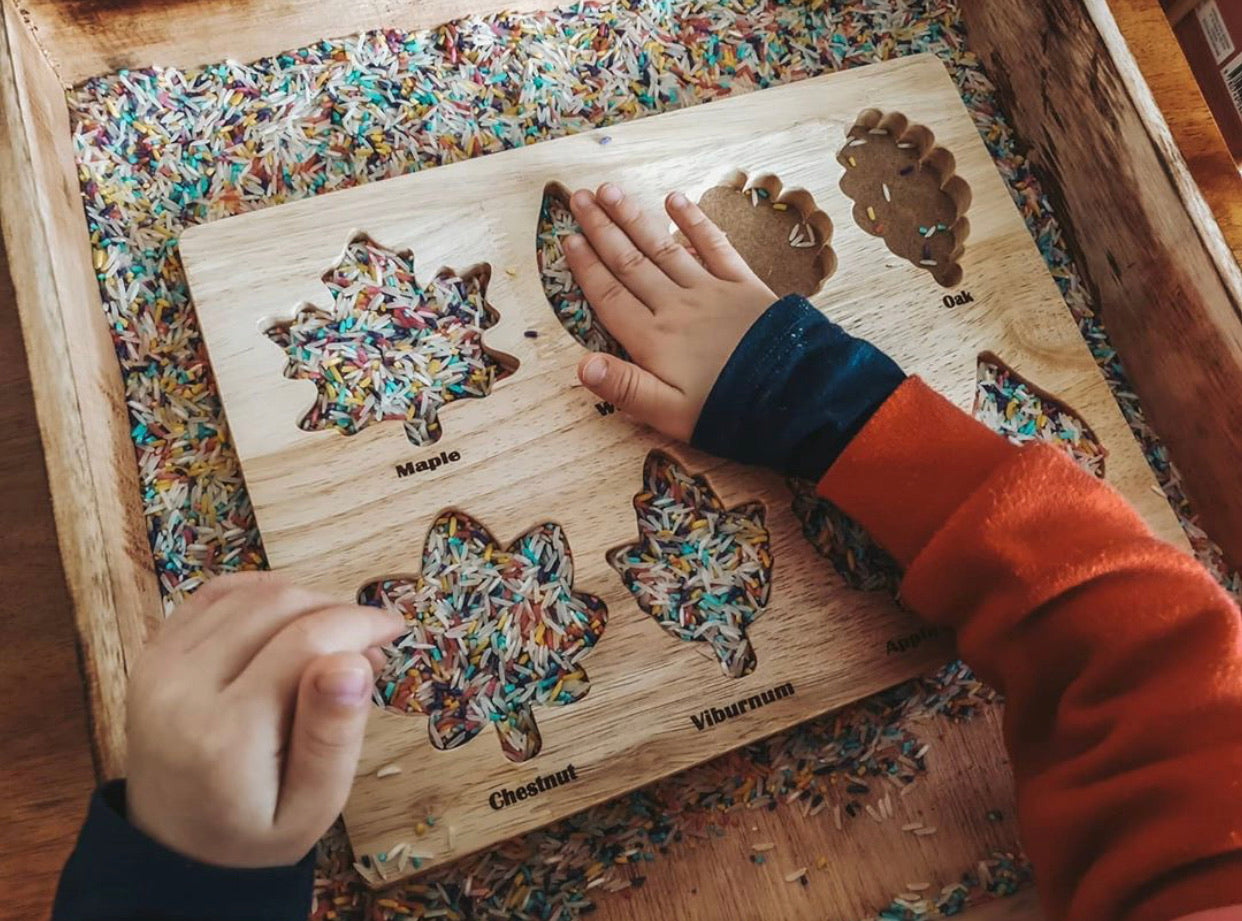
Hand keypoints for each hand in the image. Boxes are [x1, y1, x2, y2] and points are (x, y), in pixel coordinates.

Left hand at [125, 572, 403, 867]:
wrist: (176, 847)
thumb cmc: (255, 832)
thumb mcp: (313, 808)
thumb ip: (333, 737)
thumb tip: (353, 660)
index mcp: (225, 735)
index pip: (304, 642)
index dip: (358, 623)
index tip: (393, 628)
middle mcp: (182, 689)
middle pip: (278, 607)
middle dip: (336, 610)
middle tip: (369, 641)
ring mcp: (160, 666)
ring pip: (250, 594)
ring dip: (305, 600)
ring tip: (334, 636)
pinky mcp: (153, 654)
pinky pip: (216, 594)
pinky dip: (263, 592)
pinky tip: (290, 618)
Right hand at [564, 183, 775, 440]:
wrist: (797, 399)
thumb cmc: (729, 412)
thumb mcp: (670, 414)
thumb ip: (625, 388)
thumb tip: (581, 366)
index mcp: (654, 340)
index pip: (610, 296)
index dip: (585, 267)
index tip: (566, 239)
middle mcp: (676, 307)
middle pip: (630, 262)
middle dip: (601, 229)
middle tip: (577, 198)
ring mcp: (710, 291)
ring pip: (663, 247)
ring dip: (634, 218)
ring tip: (610, 191)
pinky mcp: (743, 285)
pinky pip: (714, 246)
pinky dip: (694, 221)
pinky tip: (676, 199)